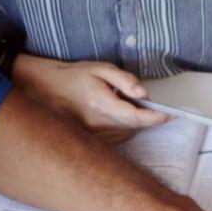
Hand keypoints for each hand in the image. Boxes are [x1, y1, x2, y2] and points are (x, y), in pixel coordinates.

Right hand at [13, 56, 167, 138]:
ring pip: (124, 136)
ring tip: (125, 107)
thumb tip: (144, 93)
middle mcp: (95, 124)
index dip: (155, 118)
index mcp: (99, 103)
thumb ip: (124, 80)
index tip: (169, 115)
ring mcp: (90, 136)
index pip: (134, 117)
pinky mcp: (87, 141)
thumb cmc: (73, 76)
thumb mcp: (100, 69)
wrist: (42, 89)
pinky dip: (121, 130)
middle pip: (132, 128)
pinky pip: (113, 140)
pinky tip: (114, 117)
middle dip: (146, 119)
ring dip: (133, 125)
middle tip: (150, 106)